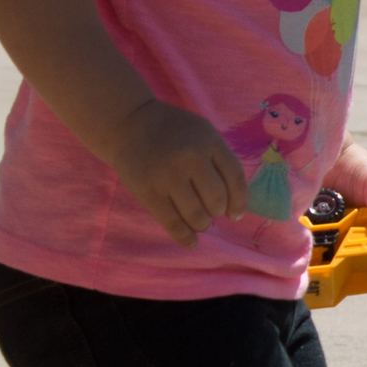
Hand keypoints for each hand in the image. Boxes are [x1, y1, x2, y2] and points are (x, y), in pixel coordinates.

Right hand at [99, 99, 247, 248]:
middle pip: (217, 200)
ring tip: (199, 221)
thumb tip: (237, 204)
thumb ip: (220, 160)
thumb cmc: (171, 131)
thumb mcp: (201, 132)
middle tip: (210, 211)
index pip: (235, 179)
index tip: (235, 214)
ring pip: (197, 216)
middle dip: (217, 212)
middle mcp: (191, 158)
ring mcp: (169, 176)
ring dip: (202, 224)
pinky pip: (173, 223)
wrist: (127, 124)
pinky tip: (192, 242)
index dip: (239, 201)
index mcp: (209, 141)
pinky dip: (186, 237)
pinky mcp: (149, 192)